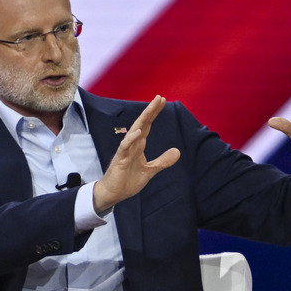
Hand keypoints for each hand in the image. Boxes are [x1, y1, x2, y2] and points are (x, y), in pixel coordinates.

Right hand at [93, 95, 180, 212]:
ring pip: (134, 131)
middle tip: (159, 97)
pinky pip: (125, 147)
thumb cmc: (128, 181)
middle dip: (150, 111)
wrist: (113, 193)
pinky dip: (131, 139)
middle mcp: (132, 145)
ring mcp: (125, 151)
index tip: (163, 101)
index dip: (154, 114)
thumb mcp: (150, 170)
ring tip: (151, 108)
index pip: (147, 126)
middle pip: (142, 124)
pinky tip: (139, 132)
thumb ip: (162, 161)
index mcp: (139, 146)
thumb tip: (177, 151)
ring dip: (142, 119)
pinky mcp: (119, 160)